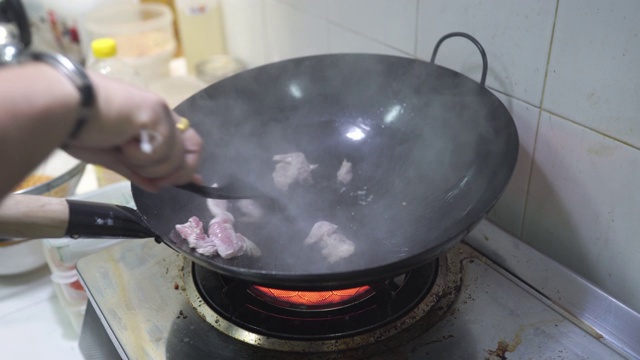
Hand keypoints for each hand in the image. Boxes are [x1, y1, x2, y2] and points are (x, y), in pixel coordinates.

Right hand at [63, 72, 202, 191]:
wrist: (62, 110)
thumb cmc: (79, 130)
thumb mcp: (113, 157)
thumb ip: (139, 171)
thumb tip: (158, 188)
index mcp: (154, 121)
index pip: (188, 142)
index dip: (191, 164)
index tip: (193, 181)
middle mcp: (162, 114)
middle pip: (194, 149)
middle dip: (175, 172)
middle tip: (150, 177)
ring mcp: (161, 112)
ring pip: (175, 157)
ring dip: (148, 166)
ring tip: (122, 149)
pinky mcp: (156, 113)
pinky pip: (161, 151)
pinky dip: (139, 156)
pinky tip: (121, 140)